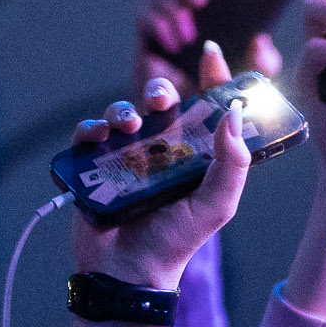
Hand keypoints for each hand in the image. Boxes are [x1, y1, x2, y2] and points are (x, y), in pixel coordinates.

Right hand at [68, 71, 254, 291]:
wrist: (129, 272)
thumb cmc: (177, 240)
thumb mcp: (217, 204)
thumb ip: (233, 162)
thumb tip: (236, 113)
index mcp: (197, 158)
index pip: (207, 112)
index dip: (213, 81)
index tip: (213, 54)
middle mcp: (163, 153)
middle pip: (161, 105)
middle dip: (159, 91)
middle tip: (160, 99)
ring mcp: (127, 158)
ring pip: (124, 114)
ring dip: (124, 110)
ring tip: (129, 126)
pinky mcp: (95, 167)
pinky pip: (89, 134)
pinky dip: (92, 127)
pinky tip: (100, 136)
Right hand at [128, 0, 282, 99]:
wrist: (192, 126)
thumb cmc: (224, 97)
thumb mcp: (254, 79)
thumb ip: (262, 63)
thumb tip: (262, 42)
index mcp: (224, 7)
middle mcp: (195, 7)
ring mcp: (169, 18)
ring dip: (173, 6)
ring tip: (188, 32)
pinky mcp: (148, 36)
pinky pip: (146, 17)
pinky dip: (158, 24)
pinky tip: (172, 37)